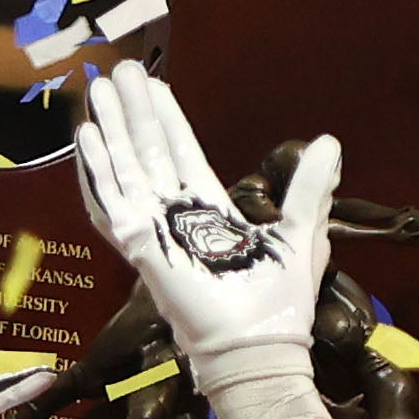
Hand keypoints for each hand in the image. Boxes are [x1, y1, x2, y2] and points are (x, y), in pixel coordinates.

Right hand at [72, 62, 336, 373]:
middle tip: (121, 70)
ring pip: (126, 169)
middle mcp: (178, 219)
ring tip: (100, 89)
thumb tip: (331, 143)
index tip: (156, 85)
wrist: (263, 348)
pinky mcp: (143, 248)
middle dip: (135, 112)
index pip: (181, 154)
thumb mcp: (302, 232)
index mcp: (210, 213)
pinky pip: (112, 204)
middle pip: (148, 153)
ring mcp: (156, 232)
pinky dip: (98, 172)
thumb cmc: (280, 303)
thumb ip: (311, 187)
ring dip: (112, 129)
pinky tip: (87, 138)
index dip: (167, 120)